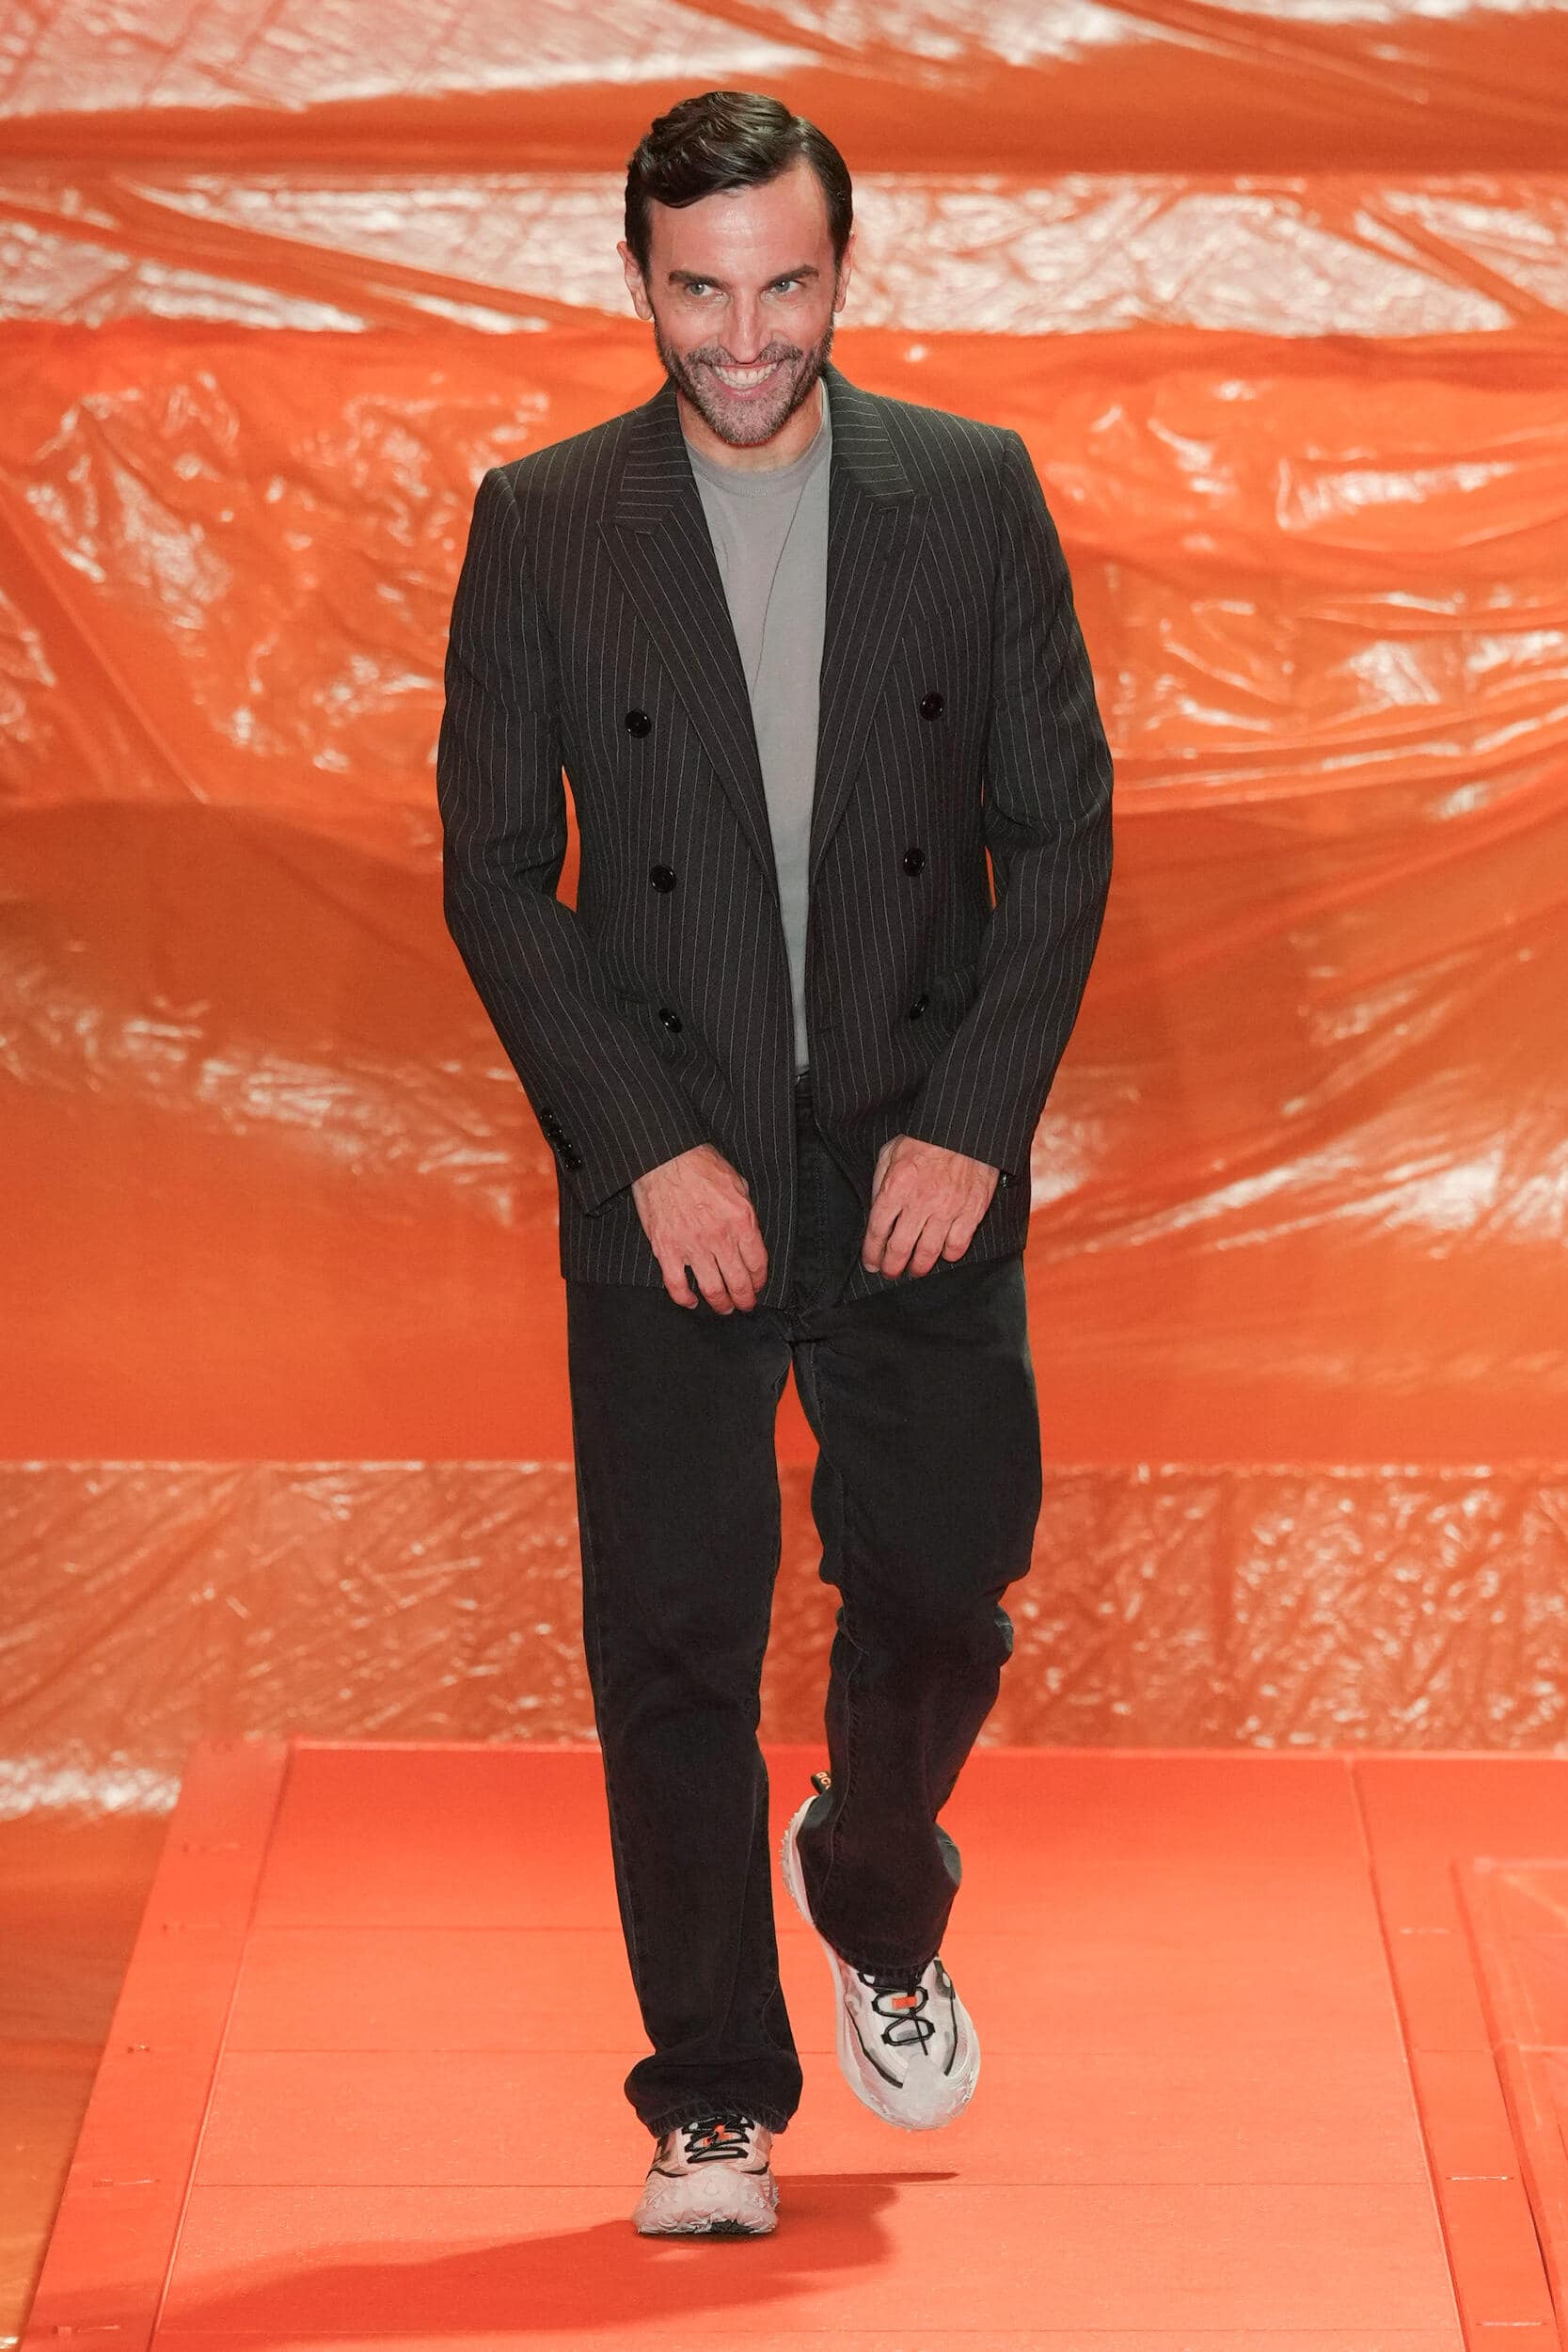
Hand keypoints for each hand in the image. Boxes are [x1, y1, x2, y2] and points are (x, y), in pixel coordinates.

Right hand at [632, 1144, 768, 1312]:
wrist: (665, 1156)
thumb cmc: (700, 1164)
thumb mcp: (737, 1182)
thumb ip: (745, 1211)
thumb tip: (748, 1232)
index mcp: (741, 1221)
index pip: (757, 1263)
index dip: (760, 1280)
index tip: (758, 1285)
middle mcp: (720, 1238)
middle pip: (738, 1282)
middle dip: (745, 1300)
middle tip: (745, 1305)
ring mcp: (692, 1246)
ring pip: (712, 1289)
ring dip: (721, 1304)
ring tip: (724, 1308)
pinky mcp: (667, 1249)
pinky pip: (676, 1285)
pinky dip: (684, 1299)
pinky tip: (691, 1301)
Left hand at [861, 1135, 1000, 1279]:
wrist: (964, 1128)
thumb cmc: (925, 1139)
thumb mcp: (890, 1153)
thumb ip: (880, 1183)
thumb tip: (877, 1212)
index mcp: (896, 1187)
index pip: (877, 1231)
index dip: (871, 1253)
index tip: (872, 1262)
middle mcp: (919, 1202)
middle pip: (900, 1249)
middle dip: (892, 1267)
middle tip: (891, 1271)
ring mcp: (947, 1209)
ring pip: (928, 1253)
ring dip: (918, 1267)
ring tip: (915, 1269)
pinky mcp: (971, 1212)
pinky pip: (957, 1246)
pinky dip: (948, 1255)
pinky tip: (943, 1252)